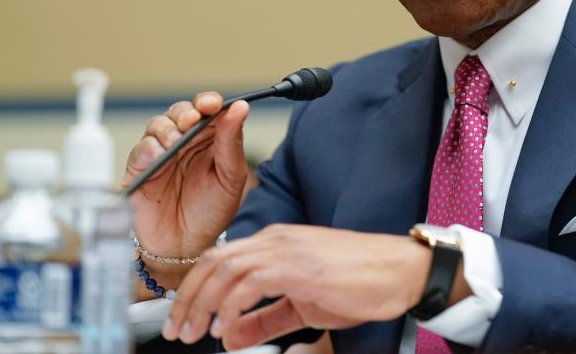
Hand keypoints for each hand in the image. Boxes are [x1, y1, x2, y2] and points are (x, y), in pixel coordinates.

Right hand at [122, 92, 249, 265]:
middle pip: (181, 111)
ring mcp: (162, 154)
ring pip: (159, 124)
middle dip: (186, 111)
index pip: (208, 111)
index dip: (209, 102)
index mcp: (210, 141)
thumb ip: (232, 143)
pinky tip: (160, 154)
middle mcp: (185, 143)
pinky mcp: (141, 169)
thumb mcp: (230, 178)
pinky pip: (141, 149)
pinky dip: (150, 147)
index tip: (212, 104)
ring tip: (176, 142)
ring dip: (168, 127)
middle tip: (192, 120)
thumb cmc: (210, 212)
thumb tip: (240, 107)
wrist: (185, 247)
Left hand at [161, 225, 434, 349]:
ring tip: (194, 331)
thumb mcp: (303, 306)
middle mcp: (275, 240)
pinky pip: (250, 282)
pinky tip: (225, 326)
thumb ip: (264, 319)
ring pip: (224, 270)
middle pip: (213, 262)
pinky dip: (230, 305)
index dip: (193, 290)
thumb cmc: (360, 282)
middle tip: (177, 330)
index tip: (182, 319)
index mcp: (275, 243)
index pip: (219, 259)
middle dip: (187, 298)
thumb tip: (230, 336)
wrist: (398, 271)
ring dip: (201, 304)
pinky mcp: (298, 266)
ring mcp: (286, 249)